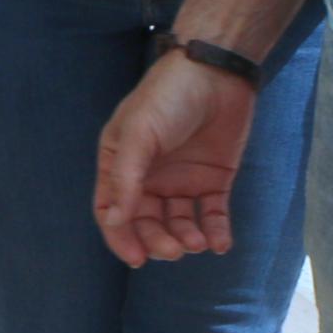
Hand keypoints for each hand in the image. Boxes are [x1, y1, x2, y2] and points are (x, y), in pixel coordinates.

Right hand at [94, 55, 261, 265]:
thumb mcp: (139, 134)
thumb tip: (112, 221)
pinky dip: (215, 232)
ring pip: (178, 223)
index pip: (112, 209)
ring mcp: (181, 179)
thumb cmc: (167, 98)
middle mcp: (148, 176)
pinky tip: (219, 243)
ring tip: (198, 242)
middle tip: (175, 250)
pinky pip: (211, 215)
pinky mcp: (212, 180)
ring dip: (186, 238)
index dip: (120, 236)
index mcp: (120, 162)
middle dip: (158, 241)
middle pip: (146, 222)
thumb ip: (125, 178)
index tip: (137, 259)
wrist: (216, 73)